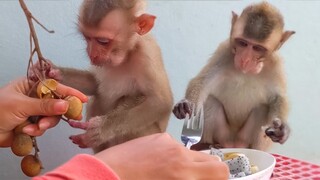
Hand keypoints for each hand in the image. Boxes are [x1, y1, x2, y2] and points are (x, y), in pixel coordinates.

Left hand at [0, 77, 86, 146]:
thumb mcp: (21, 105)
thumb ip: (44, 106)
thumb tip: (65, 105)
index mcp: (31, 86)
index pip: (54, 87)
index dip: (70, 92)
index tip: (83, 99)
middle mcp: (34, 97)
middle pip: (57, 103)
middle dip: (57, 112)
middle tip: (72, 117)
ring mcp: (34, 112)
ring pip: (51, 117)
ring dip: (44, 124)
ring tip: (34, 127)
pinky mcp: (32, 124)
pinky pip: (43, 127)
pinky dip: (36, 130)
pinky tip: (27, 131)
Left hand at [95, 133, 228, 179]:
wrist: (101, 176)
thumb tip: (196, 178)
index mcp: (183, 173)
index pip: (221, 171)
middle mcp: (179, 153)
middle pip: (210, 160)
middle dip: (207, 174)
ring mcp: (166, 142)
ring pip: (191, 153)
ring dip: (189, 165)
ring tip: (170, 175)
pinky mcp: (155, 137)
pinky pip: (174, 146)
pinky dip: (173, 156)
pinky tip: (156, 165)